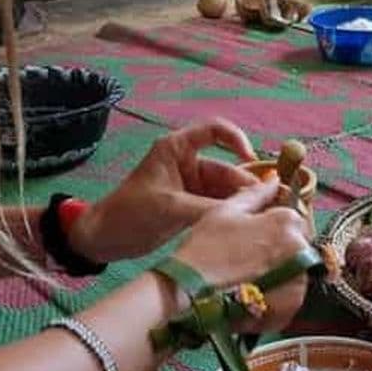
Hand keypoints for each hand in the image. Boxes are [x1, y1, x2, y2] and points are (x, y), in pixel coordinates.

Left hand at [69, 119, 257, 262]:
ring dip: (242, 202)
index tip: (252, 160)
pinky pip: (219, 205)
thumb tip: (247, 213)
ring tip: (263, 216)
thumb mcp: (171, 209)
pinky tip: (247, 224)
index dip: (237, 140)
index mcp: (177, 149)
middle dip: (246, 184)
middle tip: (268, 203)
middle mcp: (188, 163)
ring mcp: (192, 186)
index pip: (215, 131)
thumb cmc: (129, 213)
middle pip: (227, 168)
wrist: (103, 239)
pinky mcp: (192, 206)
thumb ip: (210, 209)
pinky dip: (232, 213)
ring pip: (226, 190)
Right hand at [175, 179, 310, 331]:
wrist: (192, 288)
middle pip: (297, 242)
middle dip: (278, 245)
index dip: (272, 222)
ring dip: (280, 268)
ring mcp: (298, 276)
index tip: (253, 232)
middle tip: (247, 254)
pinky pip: (291, 291)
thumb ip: (257, 193)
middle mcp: (299, 247)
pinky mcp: (292, 302)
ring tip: (248, 273)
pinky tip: (254, 289)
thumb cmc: (206, 246)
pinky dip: (278, 291)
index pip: (292, 216)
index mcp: (287, 220)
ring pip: (295, 267)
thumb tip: (275, 180)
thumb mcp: (228, 210)